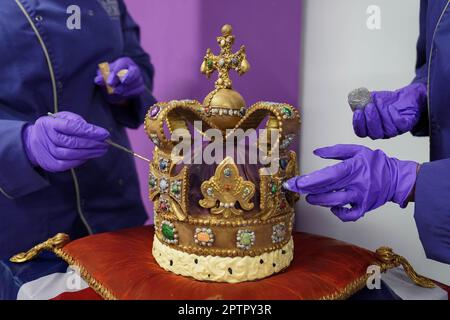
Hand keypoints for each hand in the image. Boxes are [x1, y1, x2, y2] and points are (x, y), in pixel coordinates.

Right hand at [22, 112, 109, 171]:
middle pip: (72, 142)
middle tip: (106, 143)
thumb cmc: (54, 128)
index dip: (89, 131)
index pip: (71, 126)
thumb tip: (94, 130)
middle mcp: (46, 137)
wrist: (33, 142)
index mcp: (49, 123)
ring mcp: (46, 152)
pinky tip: (90, 156)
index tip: (104, 133)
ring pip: (70, 154)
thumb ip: (77, 121)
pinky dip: (80, 160)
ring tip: (101, 150)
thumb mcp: (63, 118)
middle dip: (92, 143)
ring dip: (89, 153)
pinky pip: (67, 164)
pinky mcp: (50, 164)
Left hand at [94, 57, 144, 102]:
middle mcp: (134, 68)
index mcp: (125, 61)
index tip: (109, 83)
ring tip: (115, 92)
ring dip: (124, 89)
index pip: (122, 64)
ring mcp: (139, 78)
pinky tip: (121, 95)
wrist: (115, 87)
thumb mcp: (103, 76)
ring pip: (135, 83)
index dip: (116, 74)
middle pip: (134, 72)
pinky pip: (137, 91)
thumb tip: (97, 80)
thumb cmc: (108, 77)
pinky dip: (129, 94)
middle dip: (126, 80)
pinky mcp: (141, 87)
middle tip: (116, 89)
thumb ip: (101, 77)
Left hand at [283, 145, 417, 221]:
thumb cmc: (376, 163)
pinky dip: (338, 213)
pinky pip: (349, 215)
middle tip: (295, 189)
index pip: (328, 175)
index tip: (296, 182)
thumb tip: (316, 152)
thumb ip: (335, 151)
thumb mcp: (357, 150)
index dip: (310, 180)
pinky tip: (332, 207)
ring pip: (335, 202)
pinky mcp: (365, 208)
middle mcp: (357, 183)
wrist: (397, 178)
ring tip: (310, 197)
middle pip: (328, 189)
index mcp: (354, 167)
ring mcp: (361, 197)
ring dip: (319, 201)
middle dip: (308, 190)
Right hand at [353, 83, 426, 138]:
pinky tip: (391, 106)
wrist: (404, 97)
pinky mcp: (406, 125)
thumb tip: (353, 100)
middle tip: (369, 106)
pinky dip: (393, 114)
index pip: (361, 133)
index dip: (358, 124)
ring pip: (387, 128)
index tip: (357, 112)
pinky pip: (398, 124)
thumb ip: (361, 101)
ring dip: (382, 114)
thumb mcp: (371, 99)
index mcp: (370, 128)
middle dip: (371, 119)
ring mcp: (394, 130)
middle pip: (374, 134)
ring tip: (379, 101)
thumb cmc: (387, 101)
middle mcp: (382, 132)